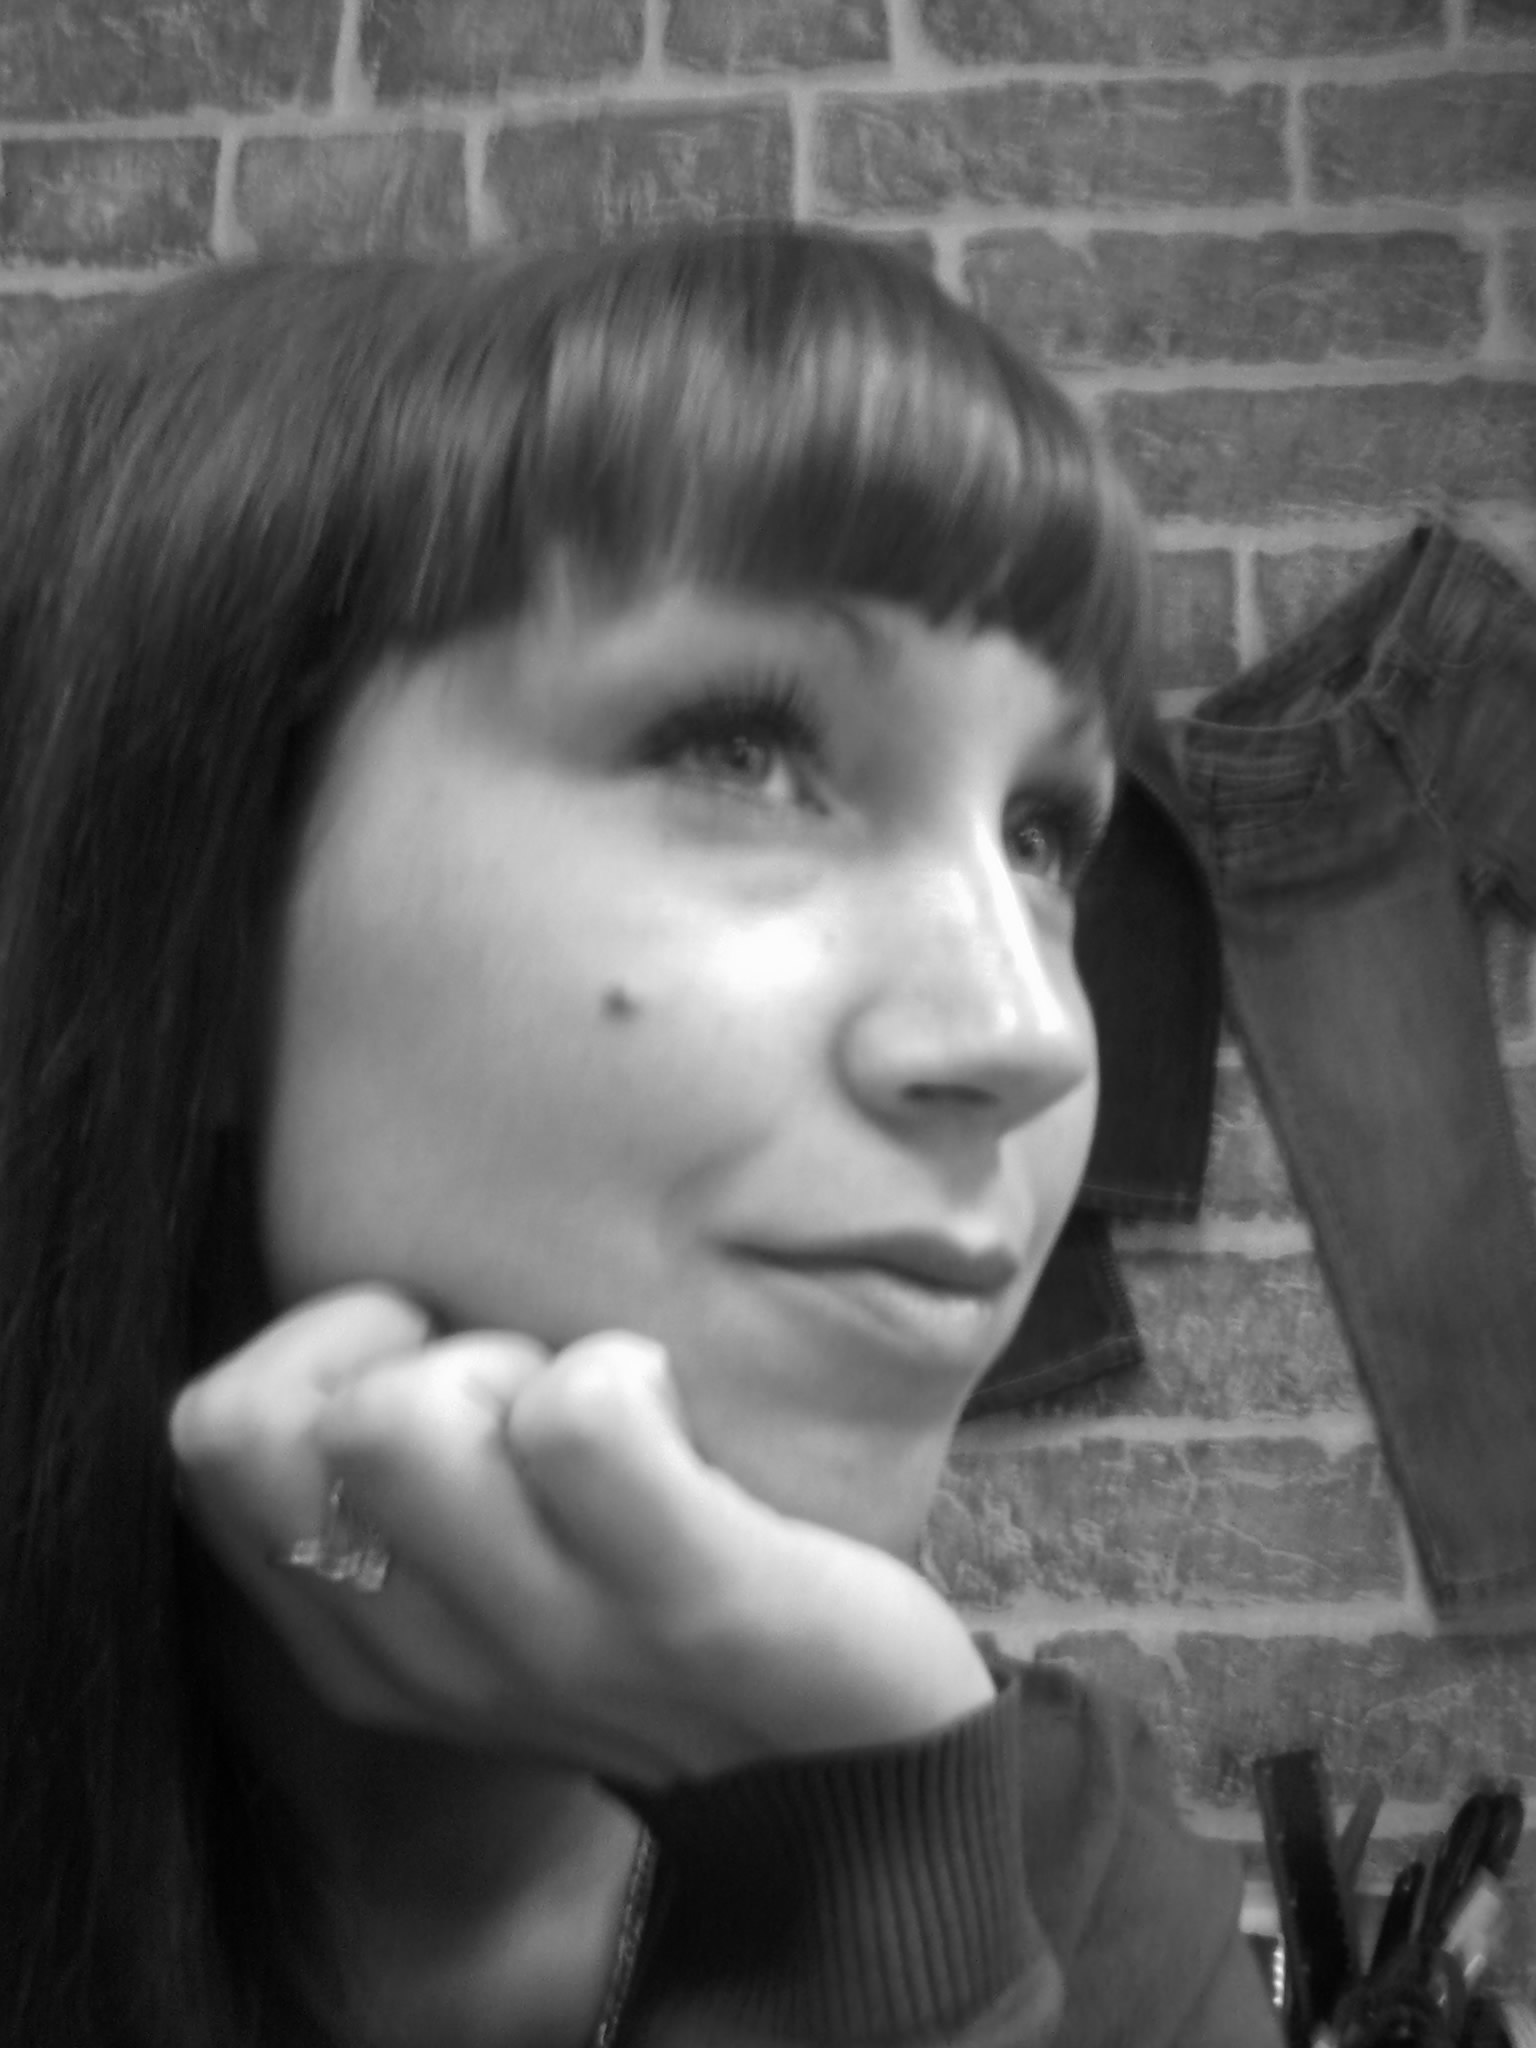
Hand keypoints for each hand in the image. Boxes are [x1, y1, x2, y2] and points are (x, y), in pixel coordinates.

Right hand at [170, 1288, 995, 1785]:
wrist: (859, 1765)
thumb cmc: (656, 1613)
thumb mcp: (490, 1579)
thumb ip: (392, 1488)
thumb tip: (348, 1322)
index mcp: (366, 1646)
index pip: (215, 1440)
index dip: (311, 1352)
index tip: (426, 1361)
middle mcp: (434, 1661)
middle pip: (285, 1424)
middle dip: (407, 1350)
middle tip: (522, 1386)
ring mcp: (560, 1642)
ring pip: (406, 1417)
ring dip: (509, 1361)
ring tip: (598, 1409)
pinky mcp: (697, 1604)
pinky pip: (582, 1416)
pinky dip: (625, 1367)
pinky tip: (675, 1408)